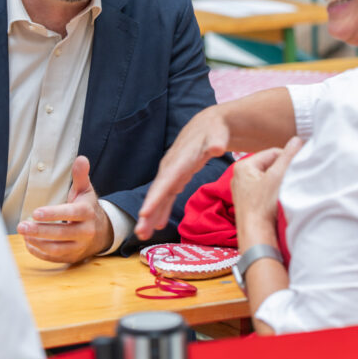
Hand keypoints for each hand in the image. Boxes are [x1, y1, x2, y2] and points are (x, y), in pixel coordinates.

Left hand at [17, 156, 113, 262]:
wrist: (102, 232)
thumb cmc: (87, 208)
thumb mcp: (85, 191)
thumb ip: (80, 175)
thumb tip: (81, 159)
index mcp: (87, 213)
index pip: (70, 214)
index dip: (53, 214)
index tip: (36, 213)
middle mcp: (85, 231)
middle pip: (61, 233)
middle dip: (39, 230)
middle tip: (21, 226)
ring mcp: (79, 247)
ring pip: (57, 248)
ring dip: (38, 242)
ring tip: (23, 233)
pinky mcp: (72, 257)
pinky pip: (55, 258)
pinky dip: (40, 253)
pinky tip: (29, 244)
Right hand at [134, 105, 231, 239]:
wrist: (208, 124)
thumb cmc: (215, 129)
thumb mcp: (218, 133)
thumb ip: (217, 141)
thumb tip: (217, 148)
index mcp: (180, 160)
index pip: (165, 181)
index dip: (154, 198)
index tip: (144, 213)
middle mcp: (171, 167)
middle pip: (157, 193)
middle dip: (148, 212)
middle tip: (140, 232)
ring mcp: (172, 173)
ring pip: (159, 197)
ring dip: (150, 216)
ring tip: (143, 234)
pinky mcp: (176, 178)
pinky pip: (166, 196)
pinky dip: (161, 210)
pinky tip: (158, 225)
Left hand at [231, 136, 301, 237]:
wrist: (255, 234)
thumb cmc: (263, 205)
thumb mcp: (278, 176)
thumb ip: (288, 157)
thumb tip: (297, 139)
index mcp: (244, 165)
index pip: (273, 153)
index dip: (288, 157)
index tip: (300, 165)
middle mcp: (239, 175)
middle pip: (270, 165)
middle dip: (284, 170)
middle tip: (295, 178)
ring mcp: (243, 189)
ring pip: (268, 178)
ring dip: (280, 181)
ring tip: (288, 189)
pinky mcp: (248, 201)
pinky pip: (265, 189)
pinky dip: (275, 191)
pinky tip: (281, 198)